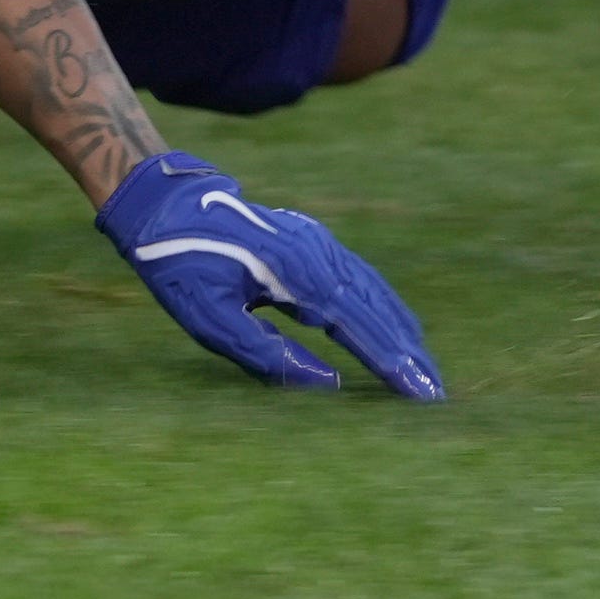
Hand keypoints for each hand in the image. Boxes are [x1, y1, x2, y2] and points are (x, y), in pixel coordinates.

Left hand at [95, 152, 443, 398]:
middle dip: (408, 352)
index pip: (357, 326)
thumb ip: (266, 354)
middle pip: (375, 308)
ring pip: (373, 290)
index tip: (423, 394)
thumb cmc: (179, 264)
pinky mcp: (310, 241)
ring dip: (400, 330)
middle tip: (437, 395)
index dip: (392, 362)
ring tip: (425, 370)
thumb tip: (328, 384)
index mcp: (295, 271)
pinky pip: (358, 278)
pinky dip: (382, 306)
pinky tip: (396, 327)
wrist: (162, 204)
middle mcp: (316, 252)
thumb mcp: (208, 318)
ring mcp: (316, 242)